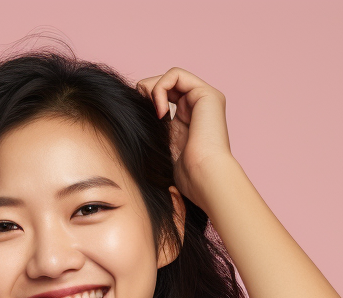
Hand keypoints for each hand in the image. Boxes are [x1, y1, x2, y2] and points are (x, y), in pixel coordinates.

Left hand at [136, 67, 235, 207]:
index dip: (148, 104)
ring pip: (170, 77)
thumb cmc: (185, 174)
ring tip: (153, 114)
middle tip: (143, 113)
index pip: (164, 98)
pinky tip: (160, 112)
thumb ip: (154, 128)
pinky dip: (160, 88)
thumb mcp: (162, 147)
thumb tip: (135, 110)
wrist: (204, 177)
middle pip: (166, 84)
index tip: (143, 122)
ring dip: (152, 90)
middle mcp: (198, 106)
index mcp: (188, 120)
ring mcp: (205, 98)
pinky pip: (175, 74)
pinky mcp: (207, 94)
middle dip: (147, 94)